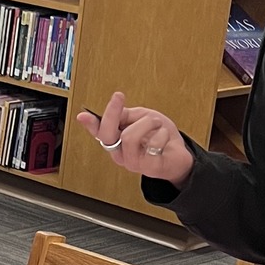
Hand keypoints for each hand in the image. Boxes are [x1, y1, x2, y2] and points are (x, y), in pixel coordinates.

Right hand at [75, 92, 193, 186]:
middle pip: (107, 134)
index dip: (89, 124)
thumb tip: (115, 110)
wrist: (180, 156)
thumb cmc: (160, 136)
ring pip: (130, 136)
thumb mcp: (142, 118)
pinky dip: (163, 134)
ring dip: (148, 122)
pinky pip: (153, 143)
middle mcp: (121, 154)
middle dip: (112, 112)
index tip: (83, 115)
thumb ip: (127, 115)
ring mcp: (133, 163)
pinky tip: (165, 138)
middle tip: (118, 97)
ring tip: (157, 124)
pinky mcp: (149, 168)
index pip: (99, 133)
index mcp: (117, 142)